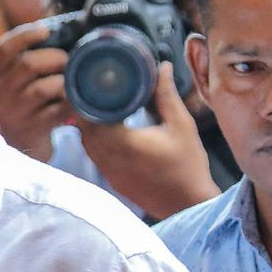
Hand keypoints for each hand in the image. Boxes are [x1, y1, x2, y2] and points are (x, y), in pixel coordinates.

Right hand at [0, 23, 72, 161]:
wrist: (22, 145)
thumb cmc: (28, 104)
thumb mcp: (20, 82)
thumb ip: (33, 59)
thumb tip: (67, 32)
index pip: (5, 47)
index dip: (26, 34)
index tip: (47, 30)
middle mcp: (1, 91)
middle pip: (28, 64)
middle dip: (56, 58)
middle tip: (70, 61)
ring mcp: (14, 112)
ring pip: (42, 88)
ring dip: (64, 82)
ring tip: (74, 83)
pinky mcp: (30, 130)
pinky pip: (55, 112)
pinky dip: (70, 105)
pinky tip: (76, 103)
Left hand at [75, 62, 219, 219]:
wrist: (189, 204)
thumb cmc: (188, 164)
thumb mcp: (181, 125)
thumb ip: (166, 95)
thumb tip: (162, 67)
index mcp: (122, 142)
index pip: (88, 116)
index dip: (84, 98)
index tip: (88, 82)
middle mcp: (108, 158)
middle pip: (83, 128)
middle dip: (85, 108)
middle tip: (94, 88)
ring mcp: (108, 172)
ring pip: (86, 143)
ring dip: (90, 125)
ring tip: (99, 105)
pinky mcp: (112, 180)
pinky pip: (94, 155)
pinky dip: (96, 140)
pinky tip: (107, 129)